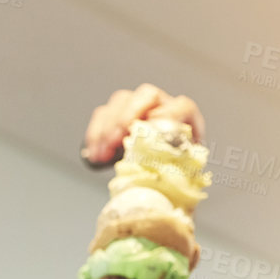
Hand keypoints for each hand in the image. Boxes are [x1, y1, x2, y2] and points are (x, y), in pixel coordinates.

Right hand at [82, 84, 205, 165]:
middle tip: (116, 142)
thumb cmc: (172, 172)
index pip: (182, 107)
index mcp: (185, 119)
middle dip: (127, 117)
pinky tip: (94, 155)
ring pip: (121, 102)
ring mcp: (137, 108)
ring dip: (107, 128)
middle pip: (146, 95)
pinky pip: (102, 115)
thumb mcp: (180, 174)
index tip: (151, 131)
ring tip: (102, 155)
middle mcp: (162, 107)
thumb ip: (175, 173)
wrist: (160, 173)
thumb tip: (162, 183)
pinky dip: (95, 135)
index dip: (168, 116)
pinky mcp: (116, 115)